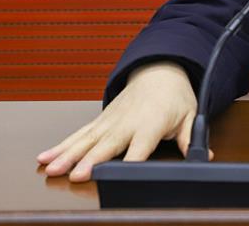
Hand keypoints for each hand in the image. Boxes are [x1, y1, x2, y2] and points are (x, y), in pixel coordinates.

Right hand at [36, 61, 199, 181]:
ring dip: (67, 154)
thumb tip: (204, 156)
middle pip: (107, 145)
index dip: (131, 162)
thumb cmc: (175, 96)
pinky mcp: (100, 120)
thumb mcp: (189, 116)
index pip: (140, 147)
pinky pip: (78, 134)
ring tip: (50, 168)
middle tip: (75, 175)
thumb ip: (191, 139)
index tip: (118, 176)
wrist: (160, 71)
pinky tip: (44, 157)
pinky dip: (60, 145)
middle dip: (90, 160)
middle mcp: (126, 123)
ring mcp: (110, 121)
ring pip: (86, 140)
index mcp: (150, 124)